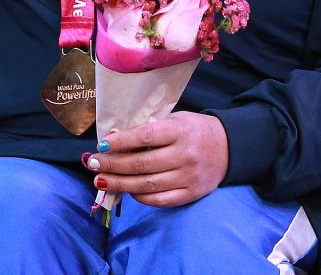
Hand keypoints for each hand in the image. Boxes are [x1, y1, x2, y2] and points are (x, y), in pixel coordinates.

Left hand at [84, 112, 228, 207]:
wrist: (228, 146)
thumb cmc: (194, 129)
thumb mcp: (176, 119)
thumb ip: (152, 128)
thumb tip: (116, 140)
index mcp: (180, 131)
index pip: (145, 136)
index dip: (120, 142)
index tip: (101, 145)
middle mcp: (185, 155)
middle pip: (142, 164)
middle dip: (113, 165)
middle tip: (92, 164)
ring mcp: (188, 177)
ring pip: (147, 185)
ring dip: (120, 184)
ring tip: (101, 180)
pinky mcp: (191, 194)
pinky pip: (160, 200)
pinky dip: (140, 197)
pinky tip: (127, 190)